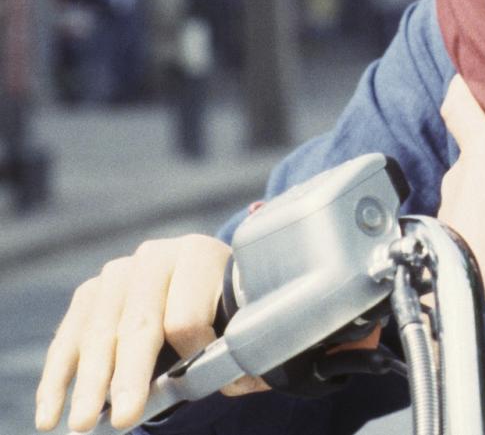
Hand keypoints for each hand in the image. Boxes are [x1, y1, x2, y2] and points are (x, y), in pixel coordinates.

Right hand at [34, 234, 265, 432]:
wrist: (201, 278)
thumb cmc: (227, 305)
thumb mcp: (244, 312)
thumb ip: (246, 344)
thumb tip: (243, 381)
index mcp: (199, 254)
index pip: (187, 314)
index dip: (194, 354)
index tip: (206, 385)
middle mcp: (153, 257)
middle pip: (138, 323)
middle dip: (128, 375)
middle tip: (124, 418)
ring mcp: (115, 274)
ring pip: (98, 334)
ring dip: (87, 385)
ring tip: (81, 426)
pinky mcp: (88, 295)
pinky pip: (67, 340)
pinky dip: (57, 380)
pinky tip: (50, 414)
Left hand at [438, 76, 484, 325]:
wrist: (470, 311)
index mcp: (482, 154)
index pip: (460, 101)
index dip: (469, 81)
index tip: (484, 72)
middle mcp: (460, 173)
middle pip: (477, 141)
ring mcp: (451, 204)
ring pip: (477, 176)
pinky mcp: (451, 233)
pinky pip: (474, 205)